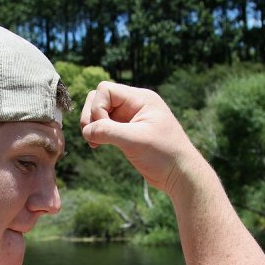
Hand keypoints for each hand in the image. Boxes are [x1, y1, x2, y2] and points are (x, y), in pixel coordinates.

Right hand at [79, 81, 194, 193]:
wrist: (178, 174)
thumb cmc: (164, 154)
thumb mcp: (134, 140)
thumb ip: (108, 131)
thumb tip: (85, 131)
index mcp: (140, 99)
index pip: (106, 90)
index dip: (98, 108)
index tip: (104, 128)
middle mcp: (134, 105)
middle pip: (99, 98)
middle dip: (91, 115)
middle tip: (92, 135)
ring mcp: (129, 118)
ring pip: (100, 112)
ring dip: (92, 125)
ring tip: (94, 142)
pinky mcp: (126, 132)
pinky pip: (104, 125)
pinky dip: (97, 133)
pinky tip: (97, 145)